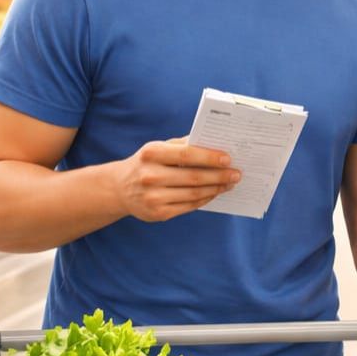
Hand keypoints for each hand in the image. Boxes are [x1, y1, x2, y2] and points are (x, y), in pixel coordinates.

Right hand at [114, 136, 240, 221]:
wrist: (120, 188)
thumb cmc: (147, 163)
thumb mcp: (158, 148)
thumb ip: (183, 144)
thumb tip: (215, 142)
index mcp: (152, 154)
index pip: (186, 155)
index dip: (209, 157)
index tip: (228, 159)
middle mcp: (150, 176)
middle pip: (193, 177)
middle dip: (219, 176)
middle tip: (236, 174)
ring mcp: (153, 197)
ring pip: (194, 194)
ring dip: (216, 189)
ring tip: (229, 184)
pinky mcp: (158, 213)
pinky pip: (189, 206)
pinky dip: (205, 199)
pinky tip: (215, 193)